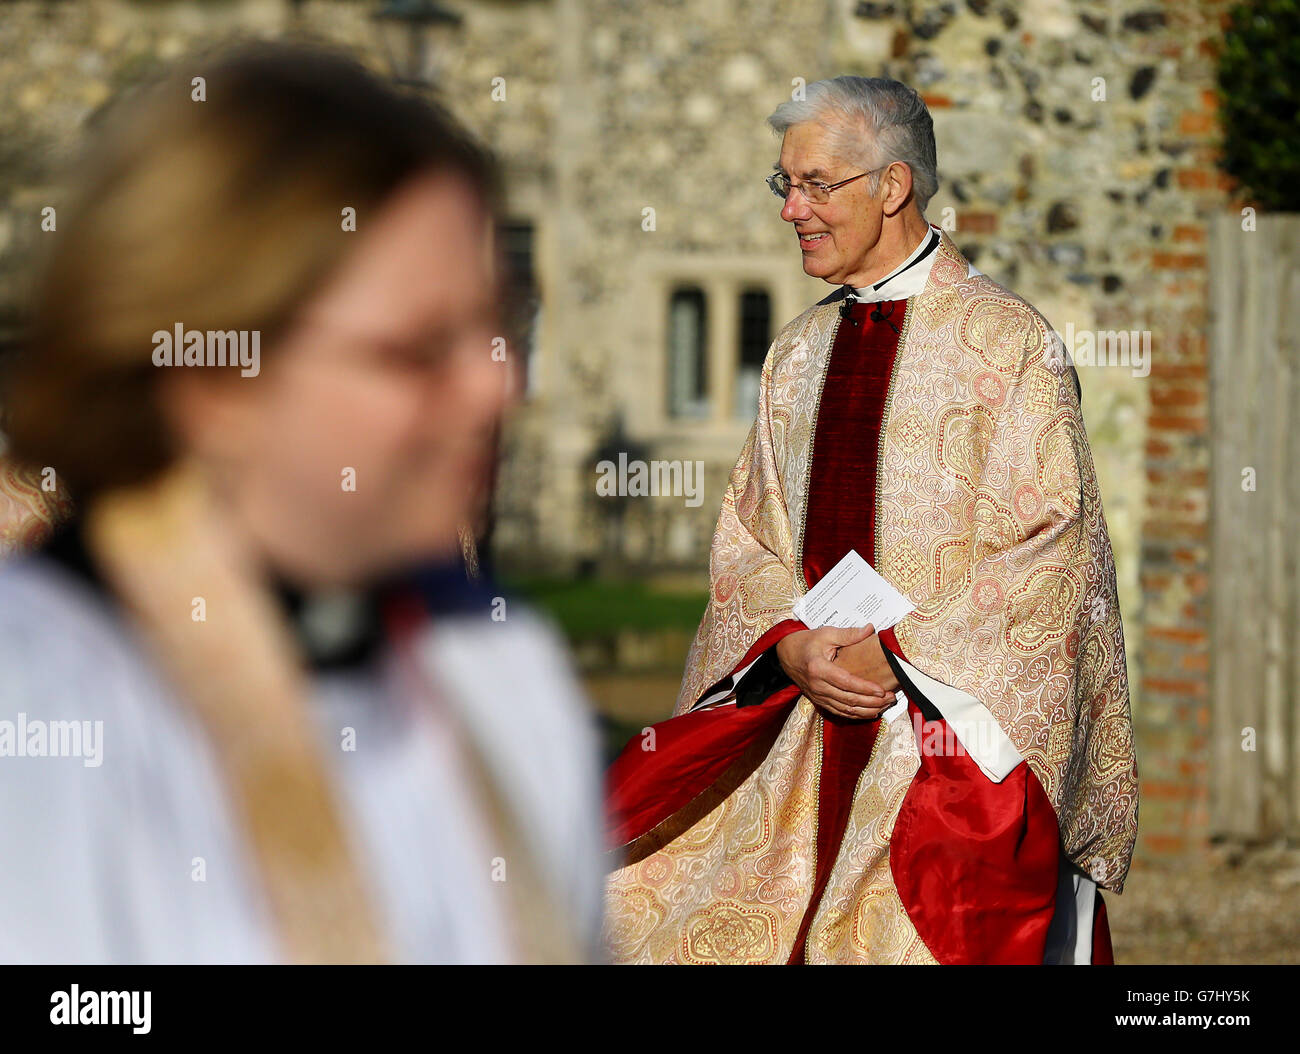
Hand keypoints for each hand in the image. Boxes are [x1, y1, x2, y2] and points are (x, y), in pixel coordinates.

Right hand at [775, 624, 896, 720]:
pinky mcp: (818, 701)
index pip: (846, 682)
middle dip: (872, 702)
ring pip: (845, 710)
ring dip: (866, 711)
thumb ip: (849, 634)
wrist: (785, 654)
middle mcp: (817, 686)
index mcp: (819, 668)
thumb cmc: (807, 642)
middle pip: (848, 700)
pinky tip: (869, 713)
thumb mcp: (826, 633)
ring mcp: (817, 696)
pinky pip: (839, 712)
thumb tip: (870, 629)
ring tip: (884, 707)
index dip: (865, 688)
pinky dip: (855, 715)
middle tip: (890, 699)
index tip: (882, 690)